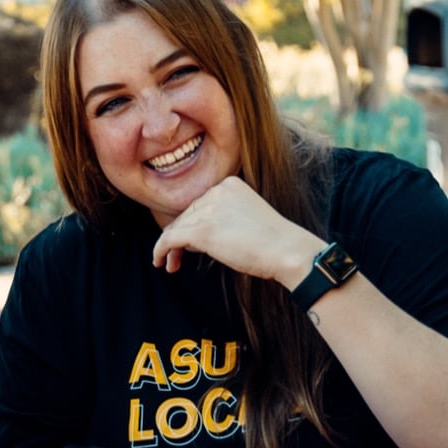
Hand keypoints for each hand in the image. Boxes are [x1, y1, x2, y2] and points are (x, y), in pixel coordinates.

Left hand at [151, 176, 321, 286]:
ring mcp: (208, 210)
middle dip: (180, 237)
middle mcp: (216, 191)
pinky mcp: (202, 230)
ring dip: (170, 247)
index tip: (191, 244)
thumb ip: (222, 218)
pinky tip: (159, 262)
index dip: (192, 224)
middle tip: (176, 258)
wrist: (287, 250)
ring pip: (176, 227)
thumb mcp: (247, 217)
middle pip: (187, 215)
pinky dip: (160, 250)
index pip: (200, 204)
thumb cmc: (273, 242)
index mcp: (230, 184)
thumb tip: (191, 236)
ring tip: (170, 264)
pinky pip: (169, 239)